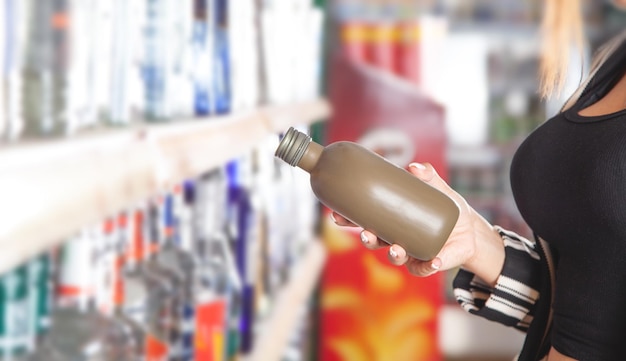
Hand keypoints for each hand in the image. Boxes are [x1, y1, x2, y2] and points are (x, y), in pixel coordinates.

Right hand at [331, 162, 503, 283]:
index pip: (364, 220)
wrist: (469, 229)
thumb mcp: (438, 188)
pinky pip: (423, 268)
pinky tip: (433, 261)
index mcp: (390, 220)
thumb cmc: (446, 207)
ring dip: (393, 254)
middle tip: (366, 233)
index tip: (336, 215)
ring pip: (395, 256)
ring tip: (396, 249)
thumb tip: (414, 167)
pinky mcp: (427, 264)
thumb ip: (428, 176)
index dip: (349, 220)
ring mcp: (409, 253)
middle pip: (374, 241)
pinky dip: (428, 266)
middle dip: (367, 239)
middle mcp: (394, 238)